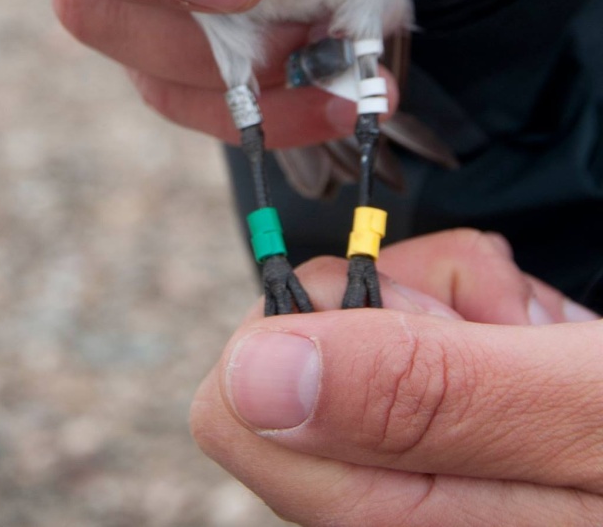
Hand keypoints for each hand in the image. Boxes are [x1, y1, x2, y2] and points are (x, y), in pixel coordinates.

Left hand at [190, 230, 600, 526]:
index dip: (313, 329)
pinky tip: (556, 336)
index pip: (238, 411)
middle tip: (511, 323)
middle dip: (408, 307)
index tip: (415, 315)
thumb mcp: (589, 415)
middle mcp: (408, 504)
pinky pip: (433, 327)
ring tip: (552, 332)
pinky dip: (496, 309)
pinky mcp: (472, 417)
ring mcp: (441, 464)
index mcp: (410, 524)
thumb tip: (251, 377)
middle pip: (308, 350)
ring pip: (374, 323)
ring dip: (466, 301)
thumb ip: (423, 399)